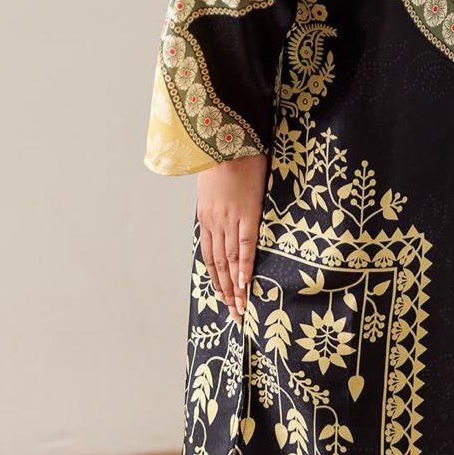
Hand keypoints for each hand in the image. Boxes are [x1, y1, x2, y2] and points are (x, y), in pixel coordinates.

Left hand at [196, 154, 269, 328]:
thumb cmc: (221, 159)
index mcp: (205, 217)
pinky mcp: (247, 212)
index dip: (217, 281)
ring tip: (242, 307)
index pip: (210, 258)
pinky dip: (245, 265)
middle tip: (235, 314)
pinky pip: (246, 244)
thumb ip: (216, 206)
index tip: (224, 299)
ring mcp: (230, 219)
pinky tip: (247, 282)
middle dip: (226, 292)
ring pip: (231, 260)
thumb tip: (222, 217)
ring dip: (235, 286)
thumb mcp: (212, 187)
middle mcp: (215, 223)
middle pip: (219, 265)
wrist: (227, 140)